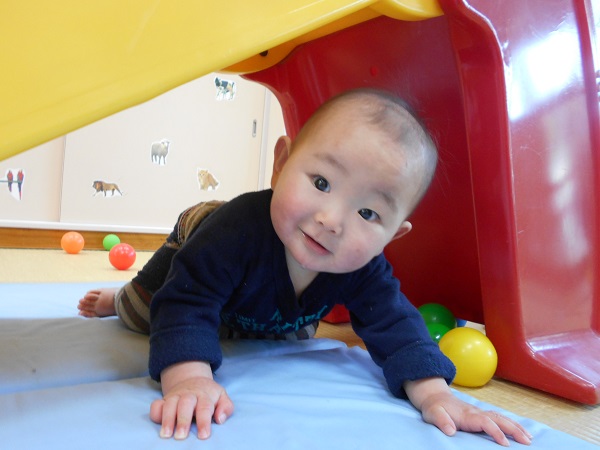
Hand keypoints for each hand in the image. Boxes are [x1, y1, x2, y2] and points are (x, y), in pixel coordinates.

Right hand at [149, 361, 233, 439]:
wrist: (193, 379)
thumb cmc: (209, 394)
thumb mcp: (222, 397)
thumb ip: (226, 407)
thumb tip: (220, 419)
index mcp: (205, 395)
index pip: (205, 407)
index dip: (204, 421)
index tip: (203, 435)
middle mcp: (189, 394)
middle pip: (185, 404)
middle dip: (183, 420)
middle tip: (181, 436)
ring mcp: (175, 396)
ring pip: (169, 404)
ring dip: (167, 419)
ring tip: (166, 435)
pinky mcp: (164, 400)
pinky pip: (156, 404)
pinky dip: (155, 412)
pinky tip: (157, 423)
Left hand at [405, 378, 532, 445]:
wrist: (435, 397)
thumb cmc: (434, 408)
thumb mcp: (433, 414)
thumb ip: (441, 421)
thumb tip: (450, 431)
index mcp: (467, 414)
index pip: (485, 422)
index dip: (496, 432)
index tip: (506, 444)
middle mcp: (476, 412)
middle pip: (498, 419)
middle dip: (514, 429)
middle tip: (527, 441)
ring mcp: (479, 412)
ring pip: (501, 418)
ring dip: (515, 426)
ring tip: (529, 438)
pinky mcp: (480, 415)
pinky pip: (498, 418)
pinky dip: (510, 424)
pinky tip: (519, 430)